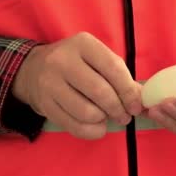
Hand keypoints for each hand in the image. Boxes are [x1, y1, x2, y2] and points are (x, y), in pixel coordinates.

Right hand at [13, 32, 142, 138]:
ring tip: (107, 118)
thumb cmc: (75, 64)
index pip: (113, 68)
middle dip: (118, 109)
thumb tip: (142, 99)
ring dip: (104, 120)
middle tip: (125, 116)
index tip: (136, 106)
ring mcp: (50, 83)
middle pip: (100, 92)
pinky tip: (97, 126)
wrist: (33, 70)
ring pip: (87, 112)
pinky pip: (74, 126)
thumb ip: (120, 76)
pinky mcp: (45, 104)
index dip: (129, 91)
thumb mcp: (96, 59)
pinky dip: (92, 131)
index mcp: (83, 44)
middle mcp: (63, 60)